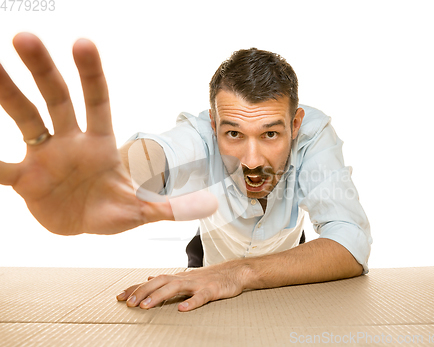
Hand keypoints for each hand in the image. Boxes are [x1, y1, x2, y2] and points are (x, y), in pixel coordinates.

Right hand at [0, 33, 215, 234]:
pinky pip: (2, 168)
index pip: (98, 101)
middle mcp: (70, 142)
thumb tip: (210, 205)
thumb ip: (171, 206)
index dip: (91, 74)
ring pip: (25, 119)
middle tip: (25, 38)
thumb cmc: (113, 209)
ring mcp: (45, 158)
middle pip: (57, 100)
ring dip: (7, 94)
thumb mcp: (142, 209)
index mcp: (100, 143)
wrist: (83, 225)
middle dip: (44, 71)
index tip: (82, 43)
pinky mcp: (26, 180)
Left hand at [116, 263, 248, 311]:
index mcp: (179, 277)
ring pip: (176, 287)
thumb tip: (149, 278)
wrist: (236, 272)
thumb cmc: (211, 276)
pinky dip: (192, 302)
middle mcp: (186, 278)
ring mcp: (199, 284)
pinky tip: (183, 309)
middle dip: (143, 291)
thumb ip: (168, 279)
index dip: (137, 288)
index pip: (153, 280)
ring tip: (146, 306)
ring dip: (160, 296)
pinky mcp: (213, 290)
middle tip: (129, 303)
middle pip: (161, 281)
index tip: (120, 296)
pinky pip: (202, 297)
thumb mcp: (187, 277)